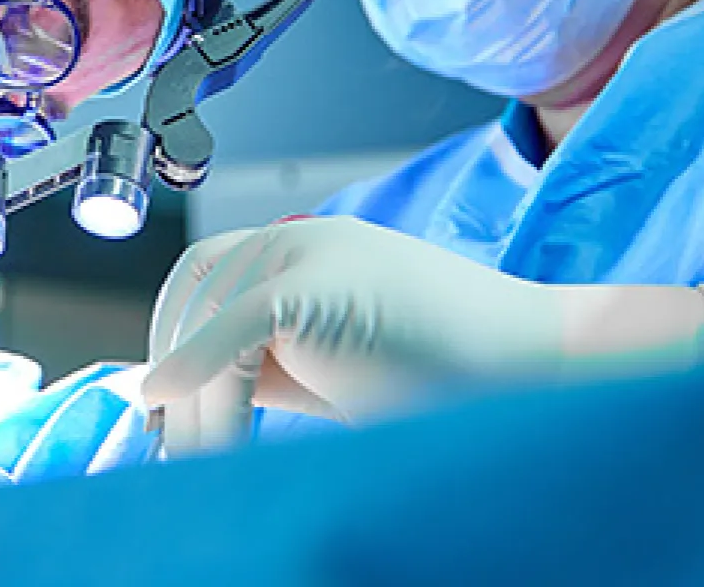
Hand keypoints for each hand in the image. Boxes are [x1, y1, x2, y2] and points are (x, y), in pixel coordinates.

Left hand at [143, 217, 703, 456]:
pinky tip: (177, 414)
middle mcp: (302, 239)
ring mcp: (311, 254)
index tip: (161, 401)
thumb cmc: (451, 374)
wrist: (542, 363)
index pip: (206, 273)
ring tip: (198, 464)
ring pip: (210, 322)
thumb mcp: (333, 364)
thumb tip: (182, 398)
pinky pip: (232, 329)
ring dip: (196, 403)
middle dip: (175, 372)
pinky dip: (195, 372)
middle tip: (166, 444)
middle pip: (196, 295)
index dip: (173, 332)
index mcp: (307, 249)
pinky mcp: (318, 284)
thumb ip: (264, 365)